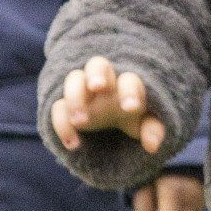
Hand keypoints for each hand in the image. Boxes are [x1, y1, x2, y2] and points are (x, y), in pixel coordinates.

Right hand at [50, 55, 164, 157]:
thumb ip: (152, 129)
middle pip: (97, 65)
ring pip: (73, 80)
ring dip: (75, 98)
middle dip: (97, 74)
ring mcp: (81, 90)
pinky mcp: (64, 105)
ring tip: (81, 122)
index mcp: (127, 83)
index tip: (130, 108)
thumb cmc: (132, 117)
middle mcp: (104, 81)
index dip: (130, 91)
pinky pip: (57, 107)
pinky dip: (62, 123)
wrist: (111, 122)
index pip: (129, 80)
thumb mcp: (145, 123)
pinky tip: (73, 145)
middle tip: (97, 87)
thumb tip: (152, 145)